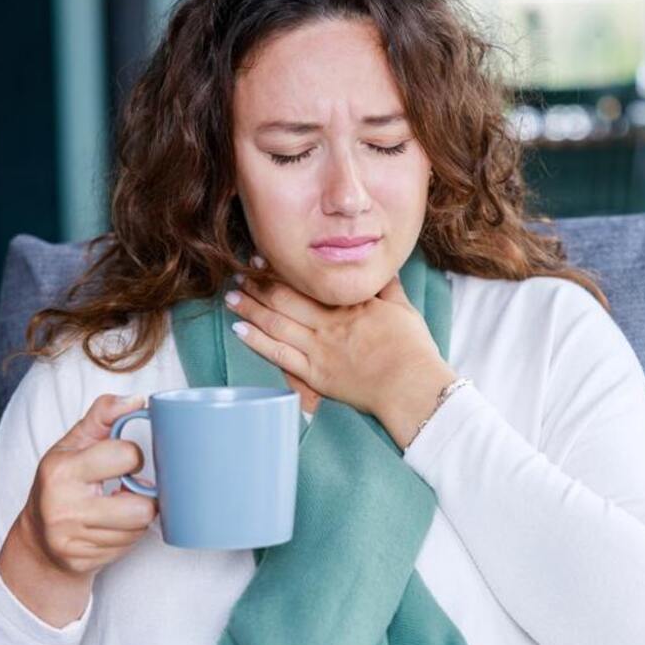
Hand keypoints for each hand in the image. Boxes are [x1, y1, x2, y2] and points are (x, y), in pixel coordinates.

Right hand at [17, 393, 158, 576]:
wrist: (36, 541)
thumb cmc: (59, 483)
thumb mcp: (73, 444)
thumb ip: (103, 416)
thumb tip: (137, 400)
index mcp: (63, 470)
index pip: (125, 456)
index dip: (134, 457)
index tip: (125, 460)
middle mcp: (64, 506)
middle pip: (141, 506)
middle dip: (143, 497)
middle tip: (129, 489)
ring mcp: (72, 538)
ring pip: (138, 527)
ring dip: (137, 517)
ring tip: (119, 507)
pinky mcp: (82, 561)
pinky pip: (128, 545)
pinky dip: (128, 535)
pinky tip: (112, 526)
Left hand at [226, 259, 457, 447]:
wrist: (411, 385)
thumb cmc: (413, 350)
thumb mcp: (404, 310)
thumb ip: (388, 289)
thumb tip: (384, 270)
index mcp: (350, 304)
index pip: (309, 282)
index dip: (282, 270)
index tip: (265, 259)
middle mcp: (329, 322)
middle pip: (286, 298)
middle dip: (259, 285)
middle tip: (239, 273)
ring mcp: (320, 347)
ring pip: (277, 322)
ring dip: (251, 308)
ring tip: (231, 297)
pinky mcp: (316, 374)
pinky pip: (280, 355)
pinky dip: (257, 342)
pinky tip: (239, 330)